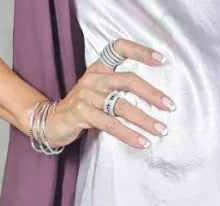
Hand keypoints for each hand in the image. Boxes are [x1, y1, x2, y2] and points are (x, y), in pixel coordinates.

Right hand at [43, 37, 174, 150]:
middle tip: (169, 106)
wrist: (50, 122)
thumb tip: (152, 99)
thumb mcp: (98, 92)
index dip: (141, 51)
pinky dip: (129, 135)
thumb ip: (118, 89)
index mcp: (99, 67)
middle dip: (152, 94)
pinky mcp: (82, 113)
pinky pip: (110, 124)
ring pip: (122, 106)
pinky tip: (141, 142)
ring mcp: (87, 95)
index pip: (119, 48)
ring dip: (144, 119)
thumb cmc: (81, 109)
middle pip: (128, 80)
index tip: (162, 60)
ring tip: (160, 130)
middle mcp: (94, 78)